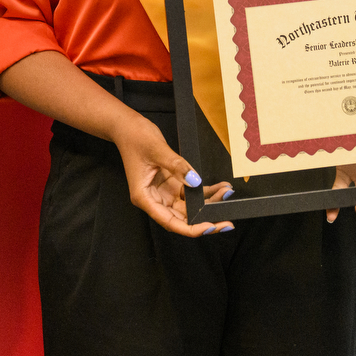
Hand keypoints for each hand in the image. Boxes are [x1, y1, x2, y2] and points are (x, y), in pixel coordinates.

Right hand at [113, 116, 231, 236]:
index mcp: (145, 197)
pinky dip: (205, 191)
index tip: (210, 227)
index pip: (170, 221)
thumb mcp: (157, 150)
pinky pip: (191, 192)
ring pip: (189, 206)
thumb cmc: (135, 138)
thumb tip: (195, 181)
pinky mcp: (171, 183)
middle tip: (226, 222)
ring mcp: (164, 192)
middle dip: (205, 220)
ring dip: (208, 203)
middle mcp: (155, 199)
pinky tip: (220, 187)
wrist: (128, 127)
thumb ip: (177, 166)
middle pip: (182, 218)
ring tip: (226, 194)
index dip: (190, 228)